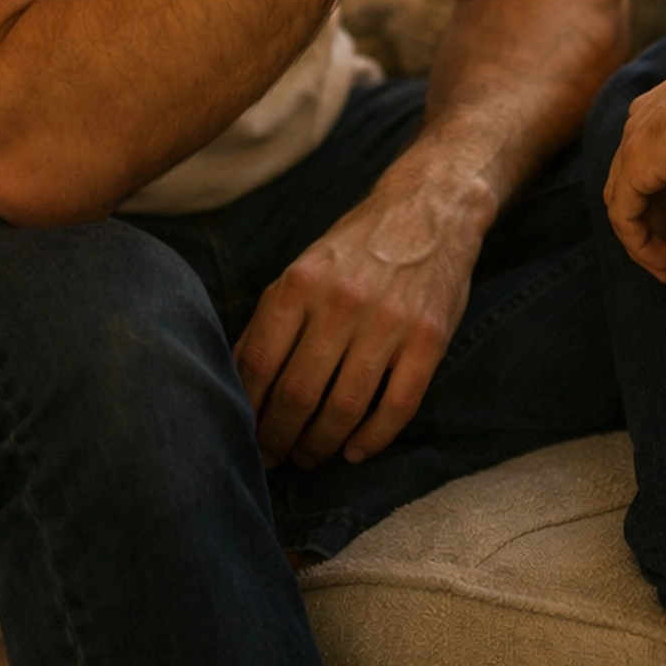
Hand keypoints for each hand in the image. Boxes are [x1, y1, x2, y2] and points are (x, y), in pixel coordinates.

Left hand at [232, 158, 488, 466]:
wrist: (431, 209)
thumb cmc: (357, 248)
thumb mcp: (304, 268)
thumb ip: (270, 319)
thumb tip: (233, 378)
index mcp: (301, 282)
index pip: (258, 364)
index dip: (247, 411)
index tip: (244, 435)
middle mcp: (343, 301)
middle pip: (298, 394)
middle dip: (278, 438)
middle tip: (274, 456)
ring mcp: (390, 321)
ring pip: (345, 408)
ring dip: (321, 444)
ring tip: (310, 455)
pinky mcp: (429, 338)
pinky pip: (398, 406)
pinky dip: (373, 440)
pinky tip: (356, 450)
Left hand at [603, 32, 665, 283]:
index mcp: (665, 112)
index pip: (652, 167)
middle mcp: (642, 122)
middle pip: (635, 187)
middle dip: (657, 228)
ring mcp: (636, 142)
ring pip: (624, 204)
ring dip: (646, 243)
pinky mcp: (637, 163)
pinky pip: (624, 216)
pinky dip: (639, 244)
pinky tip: (664, 262)